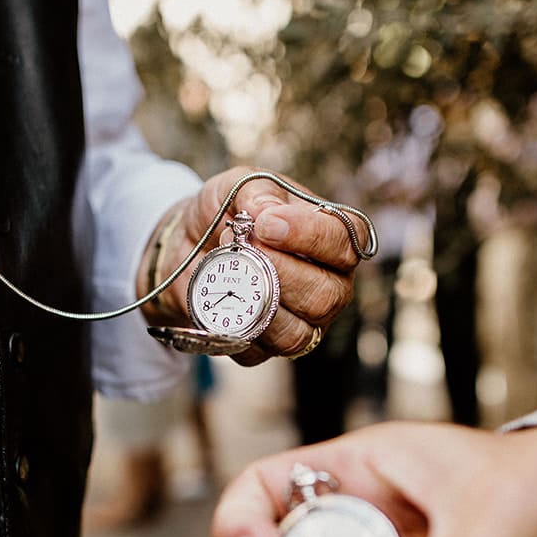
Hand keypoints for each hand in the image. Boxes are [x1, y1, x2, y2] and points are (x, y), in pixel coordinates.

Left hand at [139, 166, 361, 365]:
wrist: (189, 244)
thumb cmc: (227, 212)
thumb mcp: (238, 186)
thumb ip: (256, 193)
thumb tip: (266, 212)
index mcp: (333, 240)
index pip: (347, 243)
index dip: (311, 236)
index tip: (268, 224)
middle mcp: (329, 285)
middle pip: (325, 296)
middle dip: (279, 272)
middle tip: (243, 245)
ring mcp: (303, 322)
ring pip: (295, 333)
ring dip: (255, 302)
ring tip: (228, 268)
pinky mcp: (268, 348)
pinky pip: (257, 351)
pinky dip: (232, 326)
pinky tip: (218, 298)